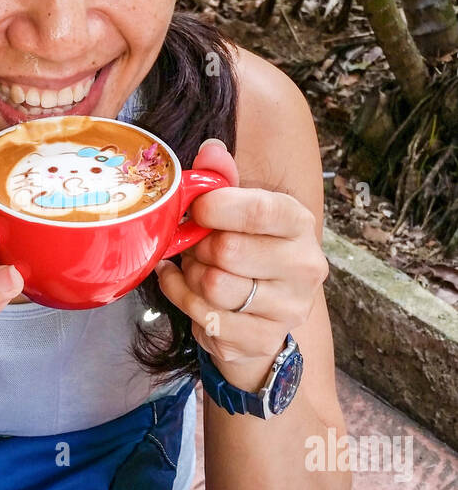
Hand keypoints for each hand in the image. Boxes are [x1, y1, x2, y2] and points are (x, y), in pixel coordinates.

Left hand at [154, 139, 327, 390]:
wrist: (259, 321)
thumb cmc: (245, 255)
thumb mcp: (236, 213)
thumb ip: (223, 181)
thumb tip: (210, 150)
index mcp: (300, 224)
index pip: (259, 210)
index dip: (215, 208)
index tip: (197, 211)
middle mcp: (305, 266)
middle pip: (228, 250)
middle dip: (198, 248)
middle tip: (195, 247)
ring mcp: (289, 308)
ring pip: (215, 286)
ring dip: (191, 276)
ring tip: (194, 270)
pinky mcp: (264, 340)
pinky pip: (206, 318)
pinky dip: (183, 301)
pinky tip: (186, 291)